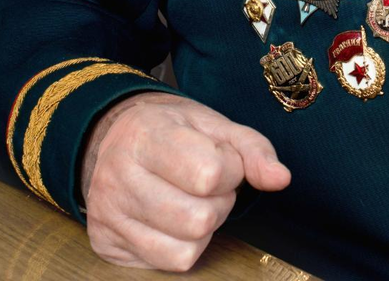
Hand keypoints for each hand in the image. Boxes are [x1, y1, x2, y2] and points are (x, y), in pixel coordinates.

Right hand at [80, 90, 289, 270]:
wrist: (114, 137)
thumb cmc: (173, 129)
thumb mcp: (214, 124)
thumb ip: (252, 149)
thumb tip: (281, 179)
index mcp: (146, 134)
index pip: (208, 174)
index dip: (230, 170)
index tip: (222, 158)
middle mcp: (118, 175)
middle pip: (199, 218)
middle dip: (220, 202)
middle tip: (209, 184)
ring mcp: (108, 213)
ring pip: (186, 247)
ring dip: (205, 226)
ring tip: (194, 200)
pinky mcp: (106, 243)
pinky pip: (169, 264)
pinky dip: (186, 246)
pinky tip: (177, 221)